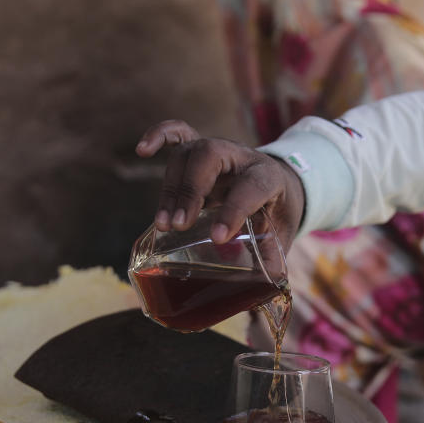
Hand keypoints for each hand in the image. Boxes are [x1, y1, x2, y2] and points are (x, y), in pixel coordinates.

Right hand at [135, 120, 304, 248]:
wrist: (281, 183)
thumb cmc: (277, 212)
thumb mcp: (281, 234)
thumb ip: (271, 257)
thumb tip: (260, 289)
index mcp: (268, 176)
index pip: (250, 187)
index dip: (233, 210)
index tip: (218, 238)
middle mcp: (240, 157)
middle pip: (210, 156)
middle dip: (191, 190)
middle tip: (180, 225)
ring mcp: (218, 150)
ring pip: (187, 154)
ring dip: (172, 188)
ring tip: (165, 224)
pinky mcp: (200, 148)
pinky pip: (178, 133)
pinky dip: (159, 137)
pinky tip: (142, 150)